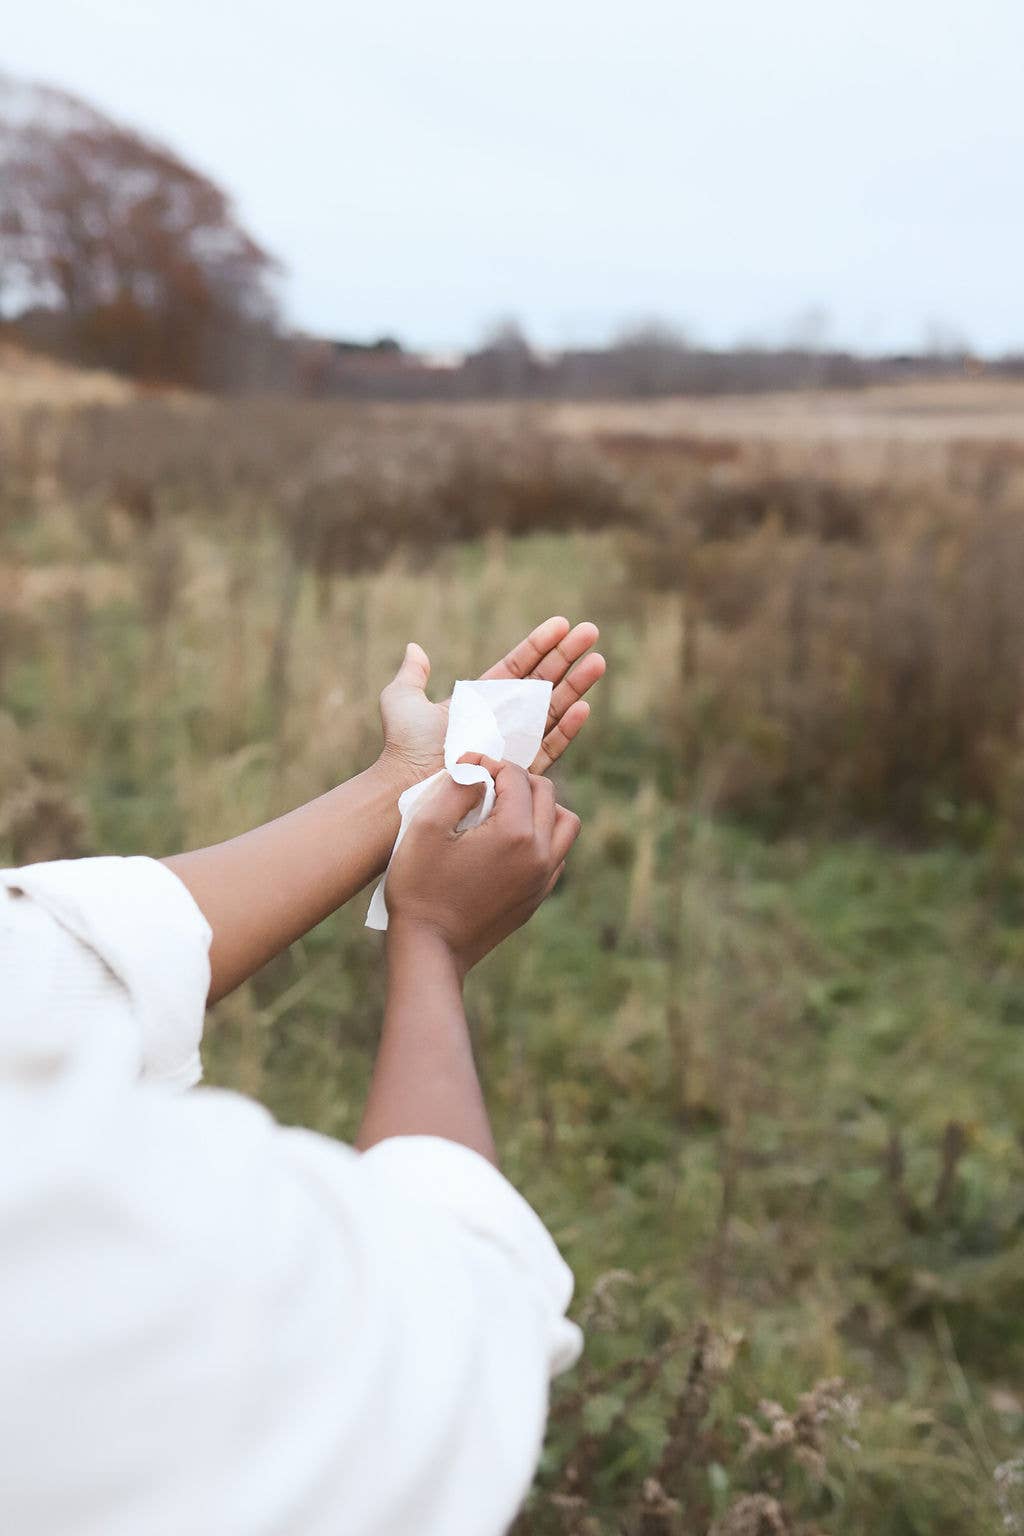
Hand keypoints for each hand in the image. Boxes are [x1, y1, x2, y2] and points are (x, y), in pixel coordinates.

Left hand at [378, 616, 604, 784]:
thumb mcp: (402, 701)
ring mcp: (514, 742)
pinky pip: (550, 746)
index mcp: (481, 699)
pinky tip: (583, 707)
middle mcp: (502, 719)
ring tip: (598, 661)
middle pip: (544, 681)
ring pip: (553, 709)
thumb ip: (412, 675)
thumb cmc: (403, 746)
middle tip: (592, 631)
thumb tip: (414, 648)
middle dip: (568, 656)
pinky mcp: (520, 768)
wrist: (409, 784)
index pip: (519, 665)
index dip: (541, 644)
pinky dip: (567, 728)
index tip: (562, 624)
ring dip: (576, 685)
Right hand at [384, 754, 581, 972]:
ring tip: (506, 809)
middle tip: (484, 783)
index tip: (466, 766)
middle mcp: (540, 854)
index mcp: (515, 833)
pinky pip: (556, 854)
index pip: (516, 777)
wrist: (430, 949)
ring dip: (540, 807)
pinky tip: (508, 841)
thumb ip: (455, 787)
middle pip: (547, 794)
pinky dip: (541, 837)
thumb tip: (477, 771)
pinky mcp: (537, 897)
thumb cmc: (420, 886)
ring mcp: (543, 879)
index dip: (489, 763)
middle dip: (516, 779)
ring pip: (564, 824)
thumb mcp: (425, 826)